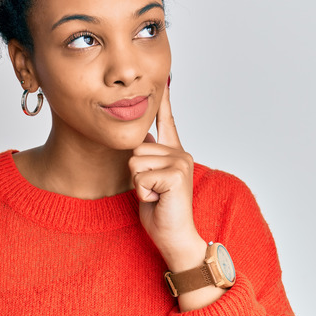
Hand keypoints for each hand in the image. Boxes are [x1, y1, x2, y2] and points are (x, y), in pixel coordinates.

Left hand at [130, 83, 205, 271]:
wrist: (174, 237)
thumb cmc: (161, 211)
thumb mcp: (150, 180)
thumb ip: (149, 159)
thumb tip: (144, 138)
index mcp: (174, 152)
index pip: (166, 120)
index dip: (164, 100)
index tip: (163, 78)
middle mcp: (180, 152)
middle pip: (135, 150)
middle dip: (136, 174)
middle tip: (153, 191)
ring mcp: (180, 162)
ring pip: (135, 163)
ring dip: (139, 185)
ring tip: (156, 195)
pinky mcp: (176, 175)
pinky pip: (140, 177)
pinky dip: (143, 193)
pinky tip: (158, 200)